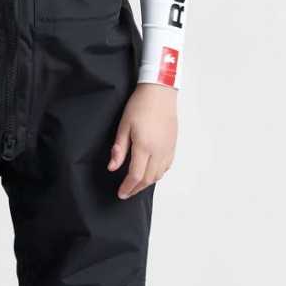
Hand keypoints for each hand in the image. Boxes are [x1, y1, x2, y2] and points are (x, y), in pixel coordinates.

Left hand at [107, 82, 177, 198]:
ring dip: (147, 183)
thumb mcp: (124, 126)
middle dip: (136, 189)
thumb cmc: (140, 105)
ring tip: (136, 185)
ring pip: (159, 174)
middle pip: (148, 179)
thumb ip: (119, 149)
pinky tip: (150, 172)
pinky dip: (158, 174)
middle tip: (126, 192)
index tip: (121, 193)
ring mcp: (167, 148)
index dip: (127, 187)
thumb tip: (112, 167)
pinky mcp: (172, 145)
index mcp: (144, 146)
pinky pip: (166, 166)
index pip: (136, 175)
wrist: (160, 92)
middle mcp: (158, 151)